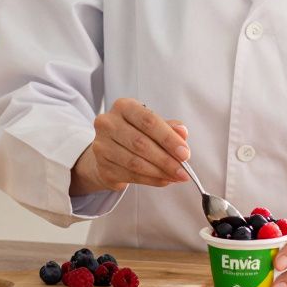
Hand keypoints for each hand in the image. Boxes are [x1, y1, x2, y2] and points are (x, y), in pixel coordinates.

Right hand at [70, 98, 190, 194]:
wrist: (108, 151)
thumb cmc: (134, 134)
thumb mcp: (151, 125)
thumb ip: (168, 128)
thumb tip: (182, 133)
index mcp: (123, 106)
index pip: (148, 121)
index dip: (168, 138)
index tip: (185, 153)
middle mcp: (108, 123)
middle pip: (141, 143)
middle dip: (166, 159)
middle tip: (183, 170)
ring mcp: (101, 145)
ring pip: (135, 163)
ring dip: (160, 172)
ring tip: (176, 177)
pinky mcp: (102, 166)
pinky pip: (131, 176)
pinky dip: (151, 180)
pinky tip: (164, 180)